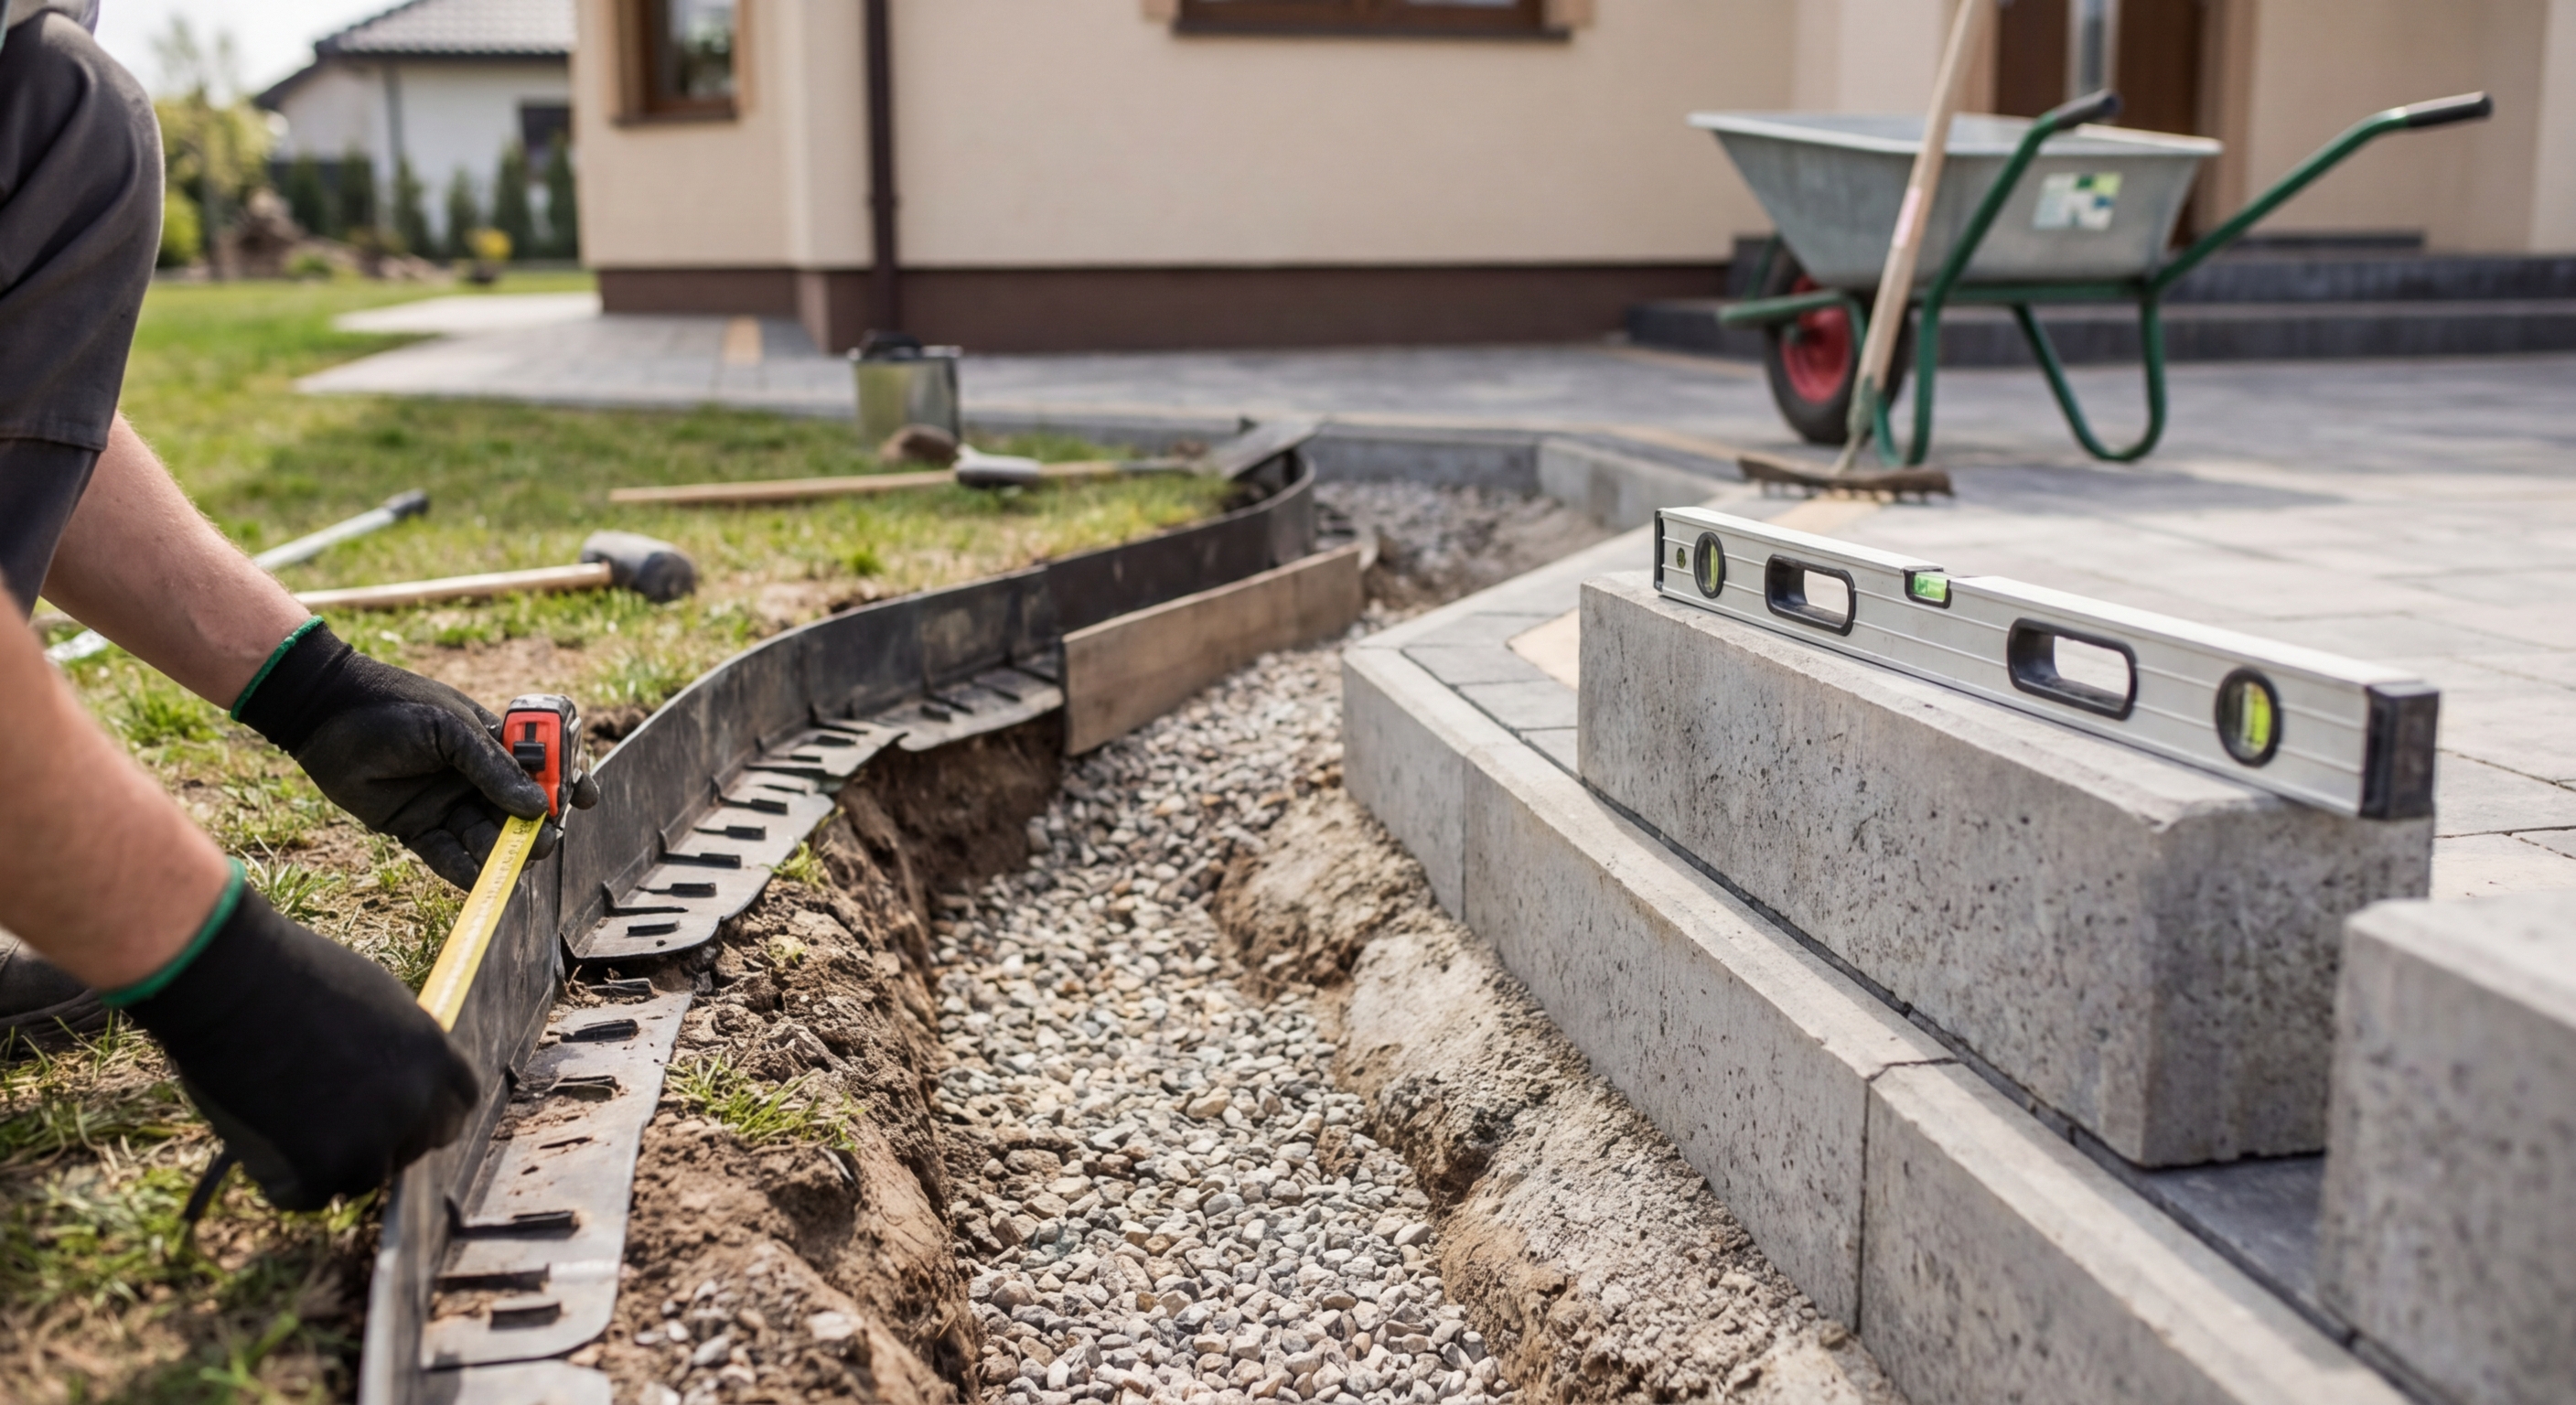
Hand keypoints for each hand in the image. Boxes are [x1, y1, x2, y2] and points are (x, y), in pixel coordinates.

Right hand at [119, 879, 477, 1210]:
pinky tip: (254, 1138)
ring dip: (325, 1165)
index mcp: (432, 1055)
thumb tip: (394, 1079)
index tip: (397, 1123)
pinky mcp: (321, 1166)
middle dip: (377, 1147)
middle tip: (327, 1134)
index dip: (425, 1117)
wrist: (234, 982)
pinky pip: (306, 1197)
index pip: (458, 1106)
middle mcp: (414, 1100)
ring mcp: (372, 1137)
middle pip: (413, 1150)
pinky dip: (279, 1179)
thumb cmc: (287, 976)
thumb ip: (393, 1047)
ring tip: (279, 1121)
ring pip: (360, 1180)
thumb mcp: (372, 1000)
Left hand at [233, 623, 548, 887]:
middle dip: (536, 826)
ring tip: (516, 861)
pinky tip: (480, 880)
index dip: (566, 784)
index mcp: (492, 742)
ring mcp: (445, 803)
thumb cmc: (394, 706)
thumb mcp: (451, 730)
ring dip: (503, 851)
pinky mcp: (415, 827)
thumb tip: (537, 807)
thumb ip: (493, 767)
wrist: (326, 715)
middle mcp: (473, 776)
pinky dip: (464, 869)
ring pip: (486, 835)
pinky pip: (447, 854)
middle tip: (545, 838)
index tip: (585, 800)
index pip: (541, 767)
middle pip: (518, 809)